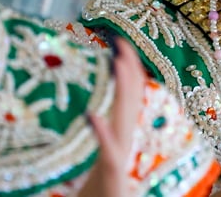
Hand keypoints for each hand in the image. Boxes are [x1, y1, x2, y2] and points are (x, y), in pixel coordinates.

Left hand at [78, 39, 147, 196]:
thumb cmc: (101, 192)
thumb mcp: (102, 160)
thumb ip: (101, 139)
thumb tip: (92, 114)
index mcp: (123, 135)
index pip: (130, 95)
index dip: (129, 69)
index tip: (122, 43)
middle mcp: (126, 141)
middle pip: (130, 99)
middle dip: (128, 68)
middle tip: (122, 40)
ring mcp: (120, 157)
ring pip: (123, 117)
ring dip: (122, 89)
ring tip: (117, 61)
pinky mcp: (112, 174)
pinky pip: (107, 150)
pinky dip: (101, 132)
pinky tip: (90, 114)